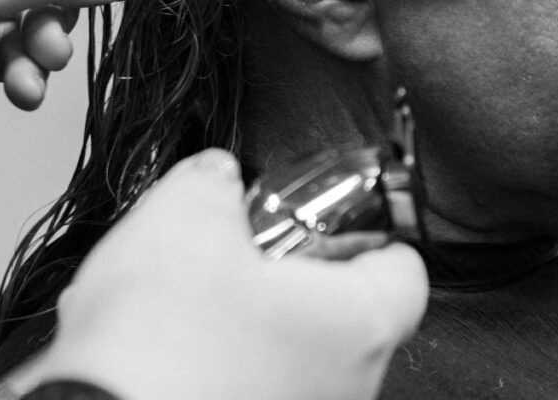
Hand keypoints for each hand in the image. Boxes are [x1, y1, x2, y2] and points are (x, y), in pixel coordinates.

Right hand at [23, 150, 427, 399]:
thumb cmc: (160, 342)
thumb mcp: (183, 214)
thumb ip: (213, 180)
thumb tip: (217, 178)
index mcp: (355, 322)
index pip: (402, 266)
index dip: (363, 226)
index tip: (326, 213)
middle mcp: (343, 383)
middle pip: (334, 304)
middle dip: (278, 266)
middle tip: (231, 243)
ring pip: (281, 345)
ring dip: (236, 312)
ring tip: (177, 292)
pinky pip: (239, 380)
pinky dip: (205, 355)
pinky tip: (155, 338)